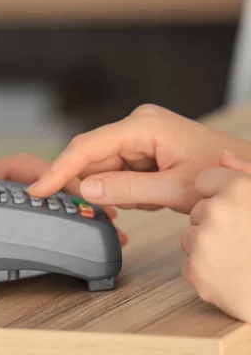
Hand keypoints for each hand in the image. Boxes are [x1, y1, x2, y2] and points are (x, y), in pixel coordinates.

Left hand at [0, 151, 126, 245]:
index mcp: (8, 169)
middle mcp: (24, 179)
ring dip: (88, 213)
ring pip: (65, 201)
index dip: (60, 180)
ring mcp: (32, 195)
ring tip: (113, 231)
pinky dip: (79, 222)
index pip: (37, 169)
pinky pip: (61, 214)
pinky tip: (96, 234)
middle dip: (86, 200)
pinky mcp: (35, 210)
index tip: (81, 195)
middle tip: (110, 218)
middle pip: (60, 185)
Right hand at [27, 104, 250, 213]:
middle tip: (104, 208)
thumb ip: (126, 189)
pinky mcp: (141, 147)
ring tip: (149, 201)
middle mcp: (136, 125)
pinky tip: (150, 195)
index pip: (88, 146)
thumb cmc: (220, 176)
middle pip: (91, 157)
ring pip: (102, 167)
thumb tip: (84, 189)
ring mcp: (138, 135)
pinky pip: (117, 170)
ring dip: (114, 191)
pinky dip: (125, 189)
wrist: (244, 174)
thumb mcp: (173, 189)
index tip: (39, 189)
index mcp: (143, 126)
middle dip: (92, 185)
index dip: (59, 169)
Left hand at [180, 151, 250, 321]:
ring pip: (190, 239)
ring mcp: (205, 241)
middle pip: (197, 212)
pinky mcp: (196, 271)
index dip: (218, 195)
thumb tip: (223, 157)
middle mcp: (218, 211)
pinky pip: (190, 267)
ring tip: (240, 260)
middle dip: (214, 225)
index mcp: (240, 189)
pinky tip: (232, 278)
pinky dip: (207, 275)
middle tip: (245, 240)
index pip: (204, 180)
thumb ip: (246, 174)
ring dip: (208, 250)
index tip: (237, 211)